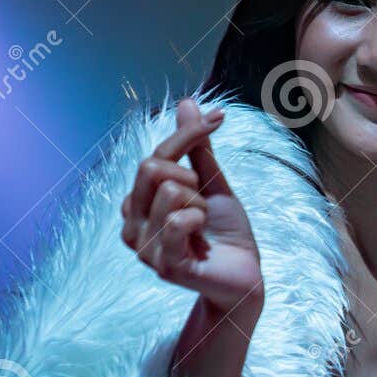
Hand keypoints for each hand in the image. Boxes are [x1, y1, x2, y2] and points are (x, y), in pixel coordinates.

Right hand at [121, 99, 261, 315]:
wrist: (245, 274)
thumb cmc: (225, 231)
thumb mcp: (213, 183)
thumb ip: (197, 148)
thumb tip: (187, 102)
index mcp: (138, 203)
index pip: (155, 155)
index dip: (189, 134)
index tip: (220, 117)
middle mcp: (131, 223)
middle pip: (151, 168)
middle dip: (192, 179)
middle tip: (204, 204)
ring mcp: (144, 246)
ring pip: (169, 192)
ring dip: (200, 205)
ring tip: (203, 227)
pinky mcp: (163, 265)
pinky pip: (176, 221)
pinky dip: (198, 221)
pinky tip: (202, 238)